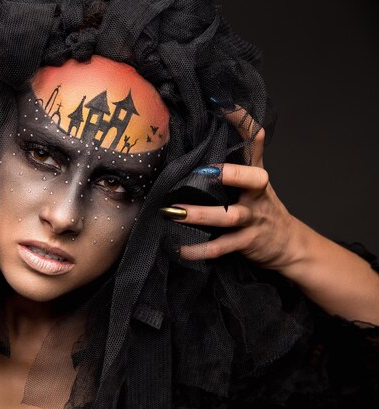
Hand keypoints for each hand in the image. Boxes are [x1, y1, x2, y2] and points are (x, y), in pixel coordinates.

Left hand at [162, 108, 297, 270]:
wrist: (289, 246)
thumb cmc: (262, 207)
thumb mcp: (255, 180)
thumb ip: (240, 157)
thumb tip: (213, 128)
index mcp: (256, 174)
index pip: (255, 141)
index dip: (243, 122)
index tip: (223, 104)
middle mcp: (257, 195)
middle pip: (254, 179)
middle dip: (233, 174)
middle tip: (205, 171)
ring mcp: (253, 219)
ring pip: (230, 216)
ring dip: (201, 215)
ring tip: (174, 212)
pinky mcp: (246, 243)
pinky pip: (221, 247)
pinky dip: (200, 249)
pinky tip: (180, 248)